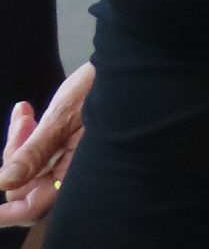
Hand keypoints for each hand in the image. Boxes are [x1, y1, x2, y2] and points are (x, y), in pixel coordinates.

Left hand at [1, 61, 92, 226]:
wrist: (124, 68)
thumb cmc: (100, 90)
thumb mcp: (63, 117)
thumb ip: (34, 153)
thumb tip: (2, 183)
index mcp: (74, 174)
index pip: (32, 208)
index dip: (6, 213)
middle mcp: (71, 174)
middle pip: (25, 187)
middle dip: (12, 160)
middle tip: (22, 124)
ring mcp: (68, 162)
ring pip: (27, 169)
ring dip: (19, 143)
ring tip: (25, 114)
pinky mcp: (67, 148)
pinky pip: (37, 154)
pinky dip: (28, 137)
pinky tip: (27, 113)